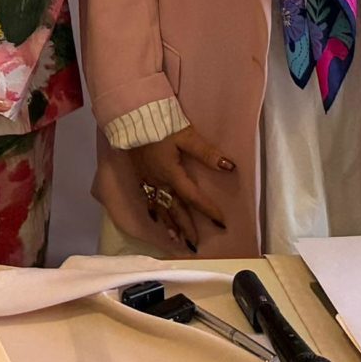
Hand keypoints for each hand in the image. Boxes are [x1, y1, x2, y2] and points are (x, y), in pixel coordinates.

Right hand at [127, 129, 235, 251]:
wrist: (131, 117)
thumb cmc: (160, 125)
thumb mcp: (186, 136)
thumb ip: (206, 153)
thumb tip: (229, 166)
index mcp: (172, 173)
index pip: (193, 197)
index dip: (208, 210)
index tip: (221, 223)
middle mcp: (159, 181)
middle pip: (175, 208)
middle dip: (185, 227)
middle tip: (194, 245)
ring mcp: (147, 179)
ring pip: (160, 207)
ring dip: (169, 224)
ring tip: (177, 240)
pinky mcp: (139, 174)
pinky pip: (147, 198)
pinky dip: (153, 211)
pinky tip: (155, 218)